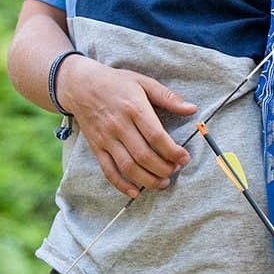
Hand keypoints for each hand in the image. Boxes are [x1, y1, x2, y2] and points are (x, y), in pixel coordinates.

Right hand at [59, 56, 195, 196]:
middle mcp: (119, 125)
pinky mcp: (96, 147)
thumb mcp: (144, 82)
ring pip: (127, 166)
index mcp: (134, 108)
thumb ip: (168, 97)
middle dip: (163, 168)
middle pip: (143, 155)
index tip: (185, 158)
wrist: (80, 85)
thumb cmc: (116, 82)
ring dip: (147, 180)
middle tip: (175, 170)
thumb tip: (192, 109)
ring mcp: (106, 138)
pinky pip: (108, 170)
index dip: (172, 151)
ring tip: (162, 183)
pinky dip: (121, 185)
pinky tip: (135, 192)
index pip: (156, 136)